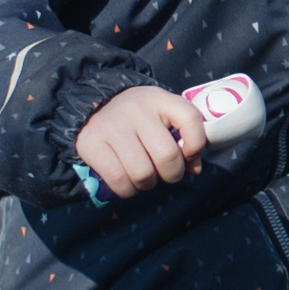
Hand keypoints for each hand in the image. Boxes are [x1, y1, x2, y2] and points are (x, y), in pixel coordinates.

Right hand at [72, 83, 208, 197]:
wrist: (93, 108)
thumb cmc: (138, 119)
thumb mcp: (163, 116)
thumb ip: (184, 137)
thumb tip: (193, 168)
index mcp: (159, 99)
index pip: (191, 119)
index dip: (197, 145)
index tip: (189, 156)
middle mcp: (136, 110)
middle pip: (167, 156)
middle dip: (172, 174)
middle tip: (164, 172)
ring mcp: (112, 126)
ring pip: (143, 174)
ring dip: (147, 184)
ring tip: (143, 176)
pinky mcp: (91, 144)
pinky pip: (118, 180)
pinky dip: (126, 190)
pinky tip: (127, 182)